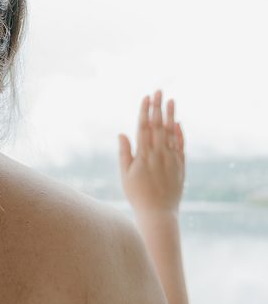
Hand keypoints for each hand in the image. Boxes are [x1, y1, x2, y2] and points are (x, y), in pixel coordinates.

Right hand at [118, 89, 184, 214]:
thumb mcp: (126, 175)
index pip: (144, 127)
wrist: (158, 212)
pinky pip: (181, 145)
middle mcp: (159, 154)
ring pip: (171, 132)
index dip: (145, 111)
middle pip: (158, 125)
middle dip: (158, 107)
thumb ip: (125, 153)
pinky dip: (180, 133)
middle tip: (159, 90)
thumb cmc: (137, 195)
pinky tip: (178, 123)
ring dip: (171, 115)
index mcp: (143, 155)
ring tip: (171, 100)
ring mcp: (171, 159)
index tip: (146, 97)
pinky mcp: (180, 165)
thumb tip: (122, 133)